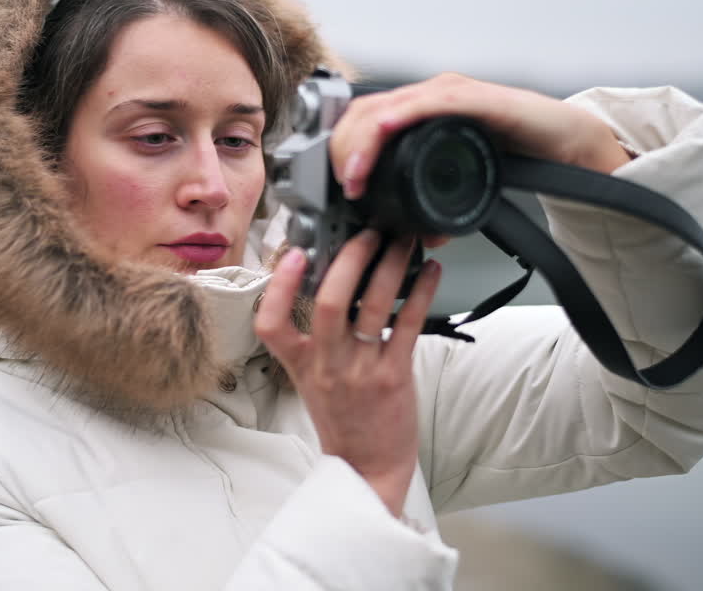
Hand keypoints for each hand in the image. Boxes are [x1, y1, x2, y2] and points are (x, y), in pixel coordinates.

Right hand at [254, 231, 441, 516]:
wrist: (368, 467)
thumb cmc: (344, 420)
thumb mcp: (312, 380)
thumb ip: (316, 340)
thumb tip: (333, 287)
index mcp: (300, 364)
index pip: (272, 323)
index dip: (280, 286)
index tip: (296, 254)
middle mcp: (328, 365)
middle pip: (330, 303)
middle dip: (350, 260)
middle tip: (366, 234)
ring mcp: (361, 370)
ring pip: (373, 306)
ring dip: (391, 266)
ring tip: (403, 242)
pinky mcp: (395, 376)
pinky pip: (407, 325)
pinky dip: (421, 293)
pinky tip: (430, 273)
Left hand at [330, 74, 630, 243]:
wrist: (570, 141)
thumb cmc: (520, 152)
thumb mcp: (465, 181)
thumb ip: (442, 204)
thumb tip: (421, 237)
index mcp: (422, 112)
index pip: (365, 121)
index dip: (342, 149)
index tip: (336, 186)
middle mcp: (431, 96)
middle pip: (366, 112)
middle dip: (343, 148)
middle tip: (342, 187)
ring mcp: (450, 94)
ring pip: (387, 107)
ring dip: (362, 141)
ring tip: (354, 175)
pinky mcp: (474, 99)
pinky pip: (427, 104)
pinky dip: (399, 117)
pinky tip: (382, 132)